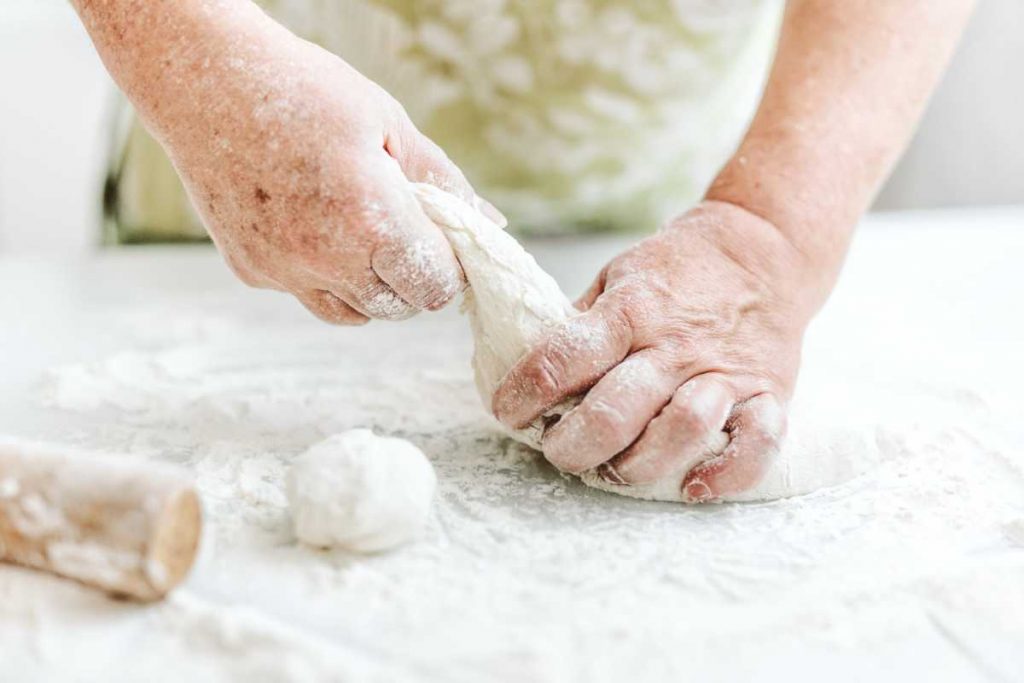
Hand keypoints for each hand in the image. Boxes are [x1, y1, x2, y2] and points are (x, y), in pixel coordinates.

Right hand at [157, 26, 501, 323]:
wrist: (202, 79)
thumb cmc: (302, 90)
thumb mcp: (389, 124)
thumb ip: (442, 182)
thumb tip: (490, 223)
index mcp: (373, 222)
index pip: (436, 287)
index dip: (448, 266)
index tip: (442, 238)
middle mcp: (327, 261)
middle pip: (398, 307)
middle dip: (412, 276)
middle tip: (404, 229)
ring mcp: (284, 272)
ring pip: (353, 313)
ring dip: (371, 286)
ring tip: (362, 231)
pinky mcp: (251, 271)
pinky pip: (306, 294)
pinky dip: (323, 275)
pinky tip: (313, 224)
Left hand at [492, 201, 820, 500]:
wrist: (762, 249)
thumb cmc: (678, 269)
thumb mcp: (617, 277)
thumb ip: (582, 325)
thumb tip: (532, 371)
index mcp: (632, 310)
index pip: (565, 358)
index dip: (525, 392)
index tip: (506, 410)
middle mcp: (677, 345)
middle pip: (617, 408)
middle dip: (573, 444)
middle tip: (558, 451)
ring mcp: (726, 371)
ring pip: (682, 429)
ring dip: (638, 464)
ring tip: (613, 470)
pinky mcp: (769, 393)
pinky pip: (758, 445)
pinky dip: (726, 474)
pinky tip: (693, 488)